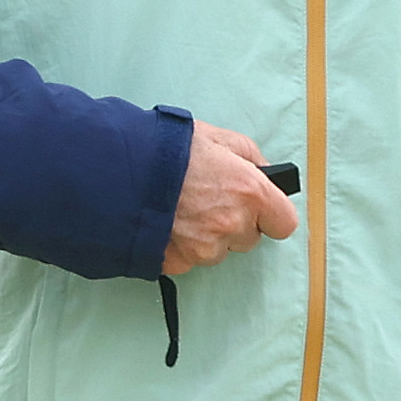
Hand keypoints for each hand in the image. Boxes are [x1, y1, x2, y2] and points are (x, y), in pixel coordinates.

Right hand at [164, 118, 300, 277]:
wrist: (116, 173)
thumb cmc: (164, 150)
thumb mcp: (214, 137)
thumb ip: (248, 155)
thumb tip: (264, 171)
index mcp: (249, 192)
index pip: (284, 223)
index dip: (272, 215)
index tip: (262, 209)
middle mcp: (231, 225)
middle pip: (249, 239)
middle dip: (235, 223)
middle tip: (209, 201)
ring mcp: (205, 249)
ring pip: (218, 251)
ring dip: (208, 236)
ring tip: (182, 209)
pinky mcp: (179, 263)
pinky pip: (190, 259)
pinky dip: (182, 246)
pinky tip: (168, 223)